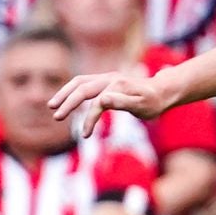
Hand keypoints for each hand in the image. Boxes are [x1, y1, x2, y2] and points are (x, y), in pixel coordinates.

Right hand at [50, 64, 176, 137]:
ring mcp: (106, 78)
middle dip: (67, 101)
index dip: (89, 119)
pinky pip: (84, 84)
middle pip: (82, 87)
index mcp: (117, 85)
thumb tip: (102, 100)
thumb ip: (123, 102)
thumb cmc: (153, 102)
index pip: (96, 102)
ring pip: (80, 82)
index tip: (85, 135)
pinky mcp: (105, 82)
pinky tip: (66, 101)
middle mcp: (109, 78)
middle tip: (56, 116)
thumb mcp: (142, 105)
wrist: (162, 91)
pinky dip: (72, 92)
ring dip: (65, 93)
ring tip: (52, 106)